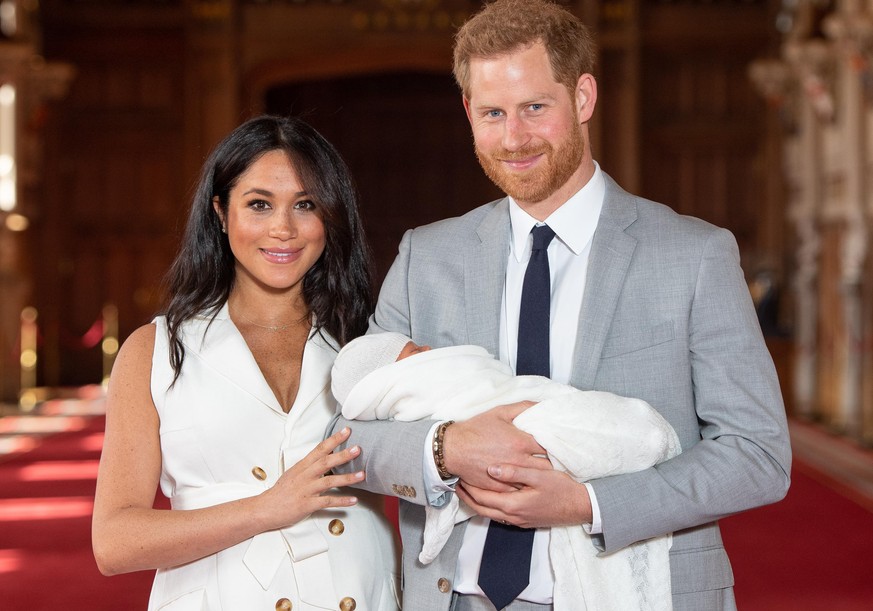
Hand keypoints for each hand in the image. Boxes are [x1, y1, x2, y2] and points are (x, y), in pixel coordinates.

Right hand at [259, 427, 364, 529]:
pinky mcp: (307, 504)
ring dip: (347, 478)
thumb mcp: (293, 473)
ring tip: (362, 475)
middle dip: (343, 455)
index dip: (334, 439)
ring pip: (329, 481)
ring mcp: (306, 490)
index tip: (346, 431)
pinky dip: (341, 501)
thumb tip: (324, 458)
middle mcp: (305, 476)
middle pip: (326, 462)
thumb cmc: (280, 491)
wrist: (265, 508)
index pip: (319, 449)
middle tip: (358, 449)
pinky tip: (354, 500)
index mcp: (302, 466)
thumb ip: (309, 466)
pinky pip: (327, 502)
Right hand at [442, 402, 550, 491]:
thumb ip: (524, 407)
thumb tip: (542, 405)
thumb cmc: (476, 429)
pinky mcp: (501, 488)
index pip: (550, 446)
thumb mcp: (500, 412)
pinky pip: (521, 490)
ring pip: (536, 480)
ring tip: (550, 474)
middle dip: (555, 463)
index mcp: (521, 442)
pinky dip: (527, 487)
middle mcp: (518, 461)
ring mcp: (510, 477)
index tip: (562, 445)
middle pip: (547, 466)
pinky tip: (531, 483)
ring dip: (543, 477)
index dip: (558, 446)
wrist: (453, 449)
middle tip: (560, 461)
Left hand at [455, 464, 591, 527]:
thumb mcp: (539, 476)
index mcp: (513, 504)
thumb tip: (491, 469)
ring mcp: (518, 520)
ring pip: (489, 513)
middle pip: (481, 508)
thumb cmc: (562, 489)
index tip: (459, 474)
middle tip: (457, 482)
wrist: (580, 507)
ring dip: (476, 502)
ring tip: (468, 488)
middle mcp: (512, 516)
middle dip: (467, 496)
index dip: (468, 487)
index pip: (481, 497)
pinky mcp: (524, 520)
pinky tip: (489, 495)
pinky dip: (488, 505)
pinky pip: (499, 515)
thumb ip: (515, 472)